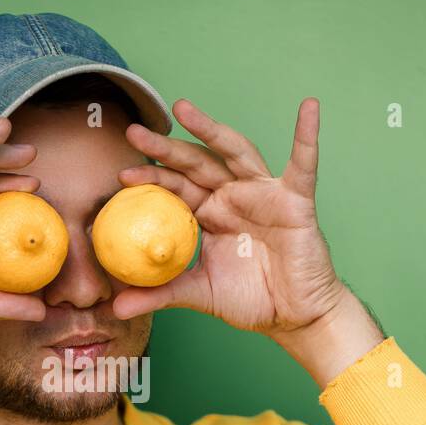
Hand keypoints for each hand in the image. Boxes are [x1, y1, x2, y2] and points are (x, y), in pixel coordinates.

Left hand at [112, 97, 345, 335]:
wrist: (293, 315)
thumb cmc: (251, 300)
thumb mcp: (199, 294)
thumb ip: (160, 294)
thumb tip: (117, 308)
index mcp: (209, 213)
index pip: (176, 188)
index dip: (151, 178)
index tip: (122, 176)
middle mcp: (233, 196)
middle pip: (196, 163)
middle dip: (166, 147)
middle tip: (134, 131)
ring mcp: (263, 193)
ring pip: (235, 153)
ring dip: (211, 129)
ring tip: (182, 109)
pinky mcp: (295, 199)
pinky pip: (303, 165)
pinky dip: (306, 137)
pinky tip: (308, 108)